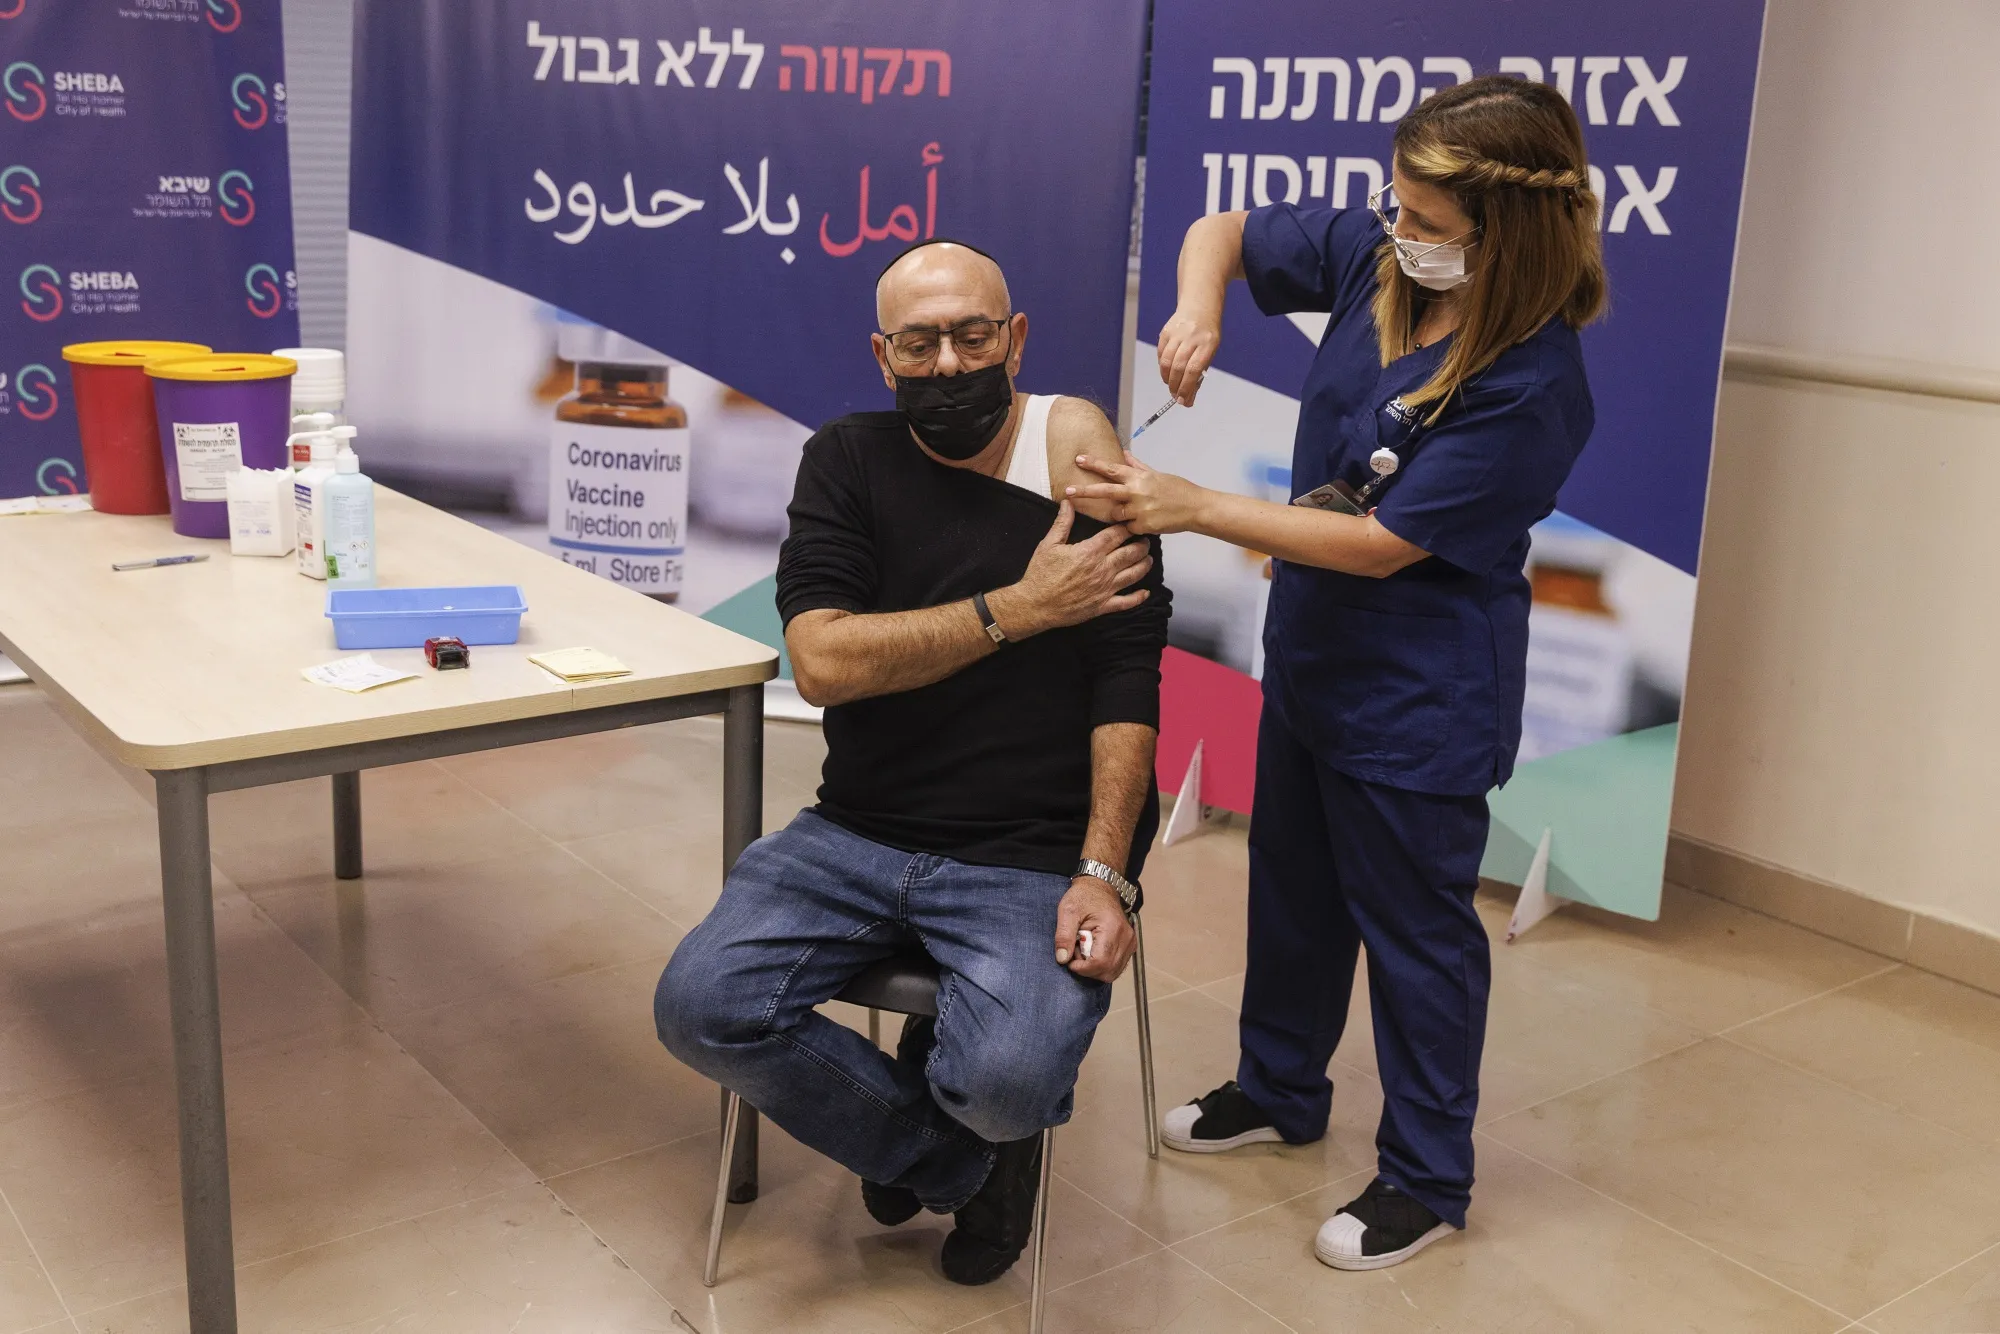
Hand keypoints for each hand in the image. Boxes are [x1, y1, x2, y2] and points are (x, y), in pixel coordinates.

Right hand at [988, 500, 1152, 637]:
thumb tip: (1068, 501)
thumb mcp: (1048, 544)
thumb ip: (1062, 522)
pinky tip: (1146, 592)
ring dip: (1144, 565)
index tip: (1132, 522)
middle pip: (1131, 553)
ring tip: (1149, 559)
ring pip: (1134, 574)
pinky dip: (1138, 597)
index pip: (1117, 534)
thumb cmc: (1040, 574)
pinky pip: (1126, 602)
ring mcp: (1105, 589)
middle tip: (1146, 540)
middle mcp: (1102, 569)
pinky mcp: (1103, 606)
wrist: (1035, 605)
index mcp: (1090, 551)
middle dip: (1141, 545)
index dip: (1127, 527)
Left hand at [1054, 875, 1134, 981]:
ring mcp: (1130, 942)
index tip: (1069, 961)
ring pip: (1112, 972)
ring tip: (1084, 950)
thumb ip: (1063, 935)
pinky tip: (1092, 951)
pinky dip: (1102, 965)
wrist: (1100, 887)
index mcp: (1112, 928)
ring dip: (1095, 968)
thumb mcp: (1068, 911)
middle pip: (1107, 971)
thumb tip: (1062, 959)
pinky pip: (1116, 966)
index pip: (1100, 962)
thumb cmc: (1084, 896)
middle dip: (1088, 968)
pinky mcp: (1130, 945)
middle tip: (1076, 952)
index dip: (1082, 968)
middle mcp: (1126, 938)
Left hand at [1065, 451, 1204, 536]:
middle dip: (1085, 492)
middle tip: (1067, 491)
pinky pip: (1130, 527)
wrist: (1195, 508)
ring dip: (1120, 514)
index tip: (1078, 459)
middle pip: (1105, 491)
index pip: (1112, 468)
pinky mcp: (1143, 526)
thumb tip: (1123, 453)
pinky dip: (1134, 526)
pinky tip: (1148, 521)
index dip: (1094, 463)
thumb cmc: (1177, 490)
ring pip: (1116, 514)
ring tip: (1138, 511)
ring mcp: (1139, 510)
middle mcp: (1136, 492)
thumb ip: (1136, 466)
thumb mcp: (1156, 474)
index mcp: (1138, 478)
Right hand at [1156, 306, 1219, 406]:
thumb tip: (1188, 399)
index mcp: (1208, 343)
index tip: (1183, 400)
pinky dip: (1162, 366)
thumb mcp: (1210, 352)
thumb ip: (1199, 374)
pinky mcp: (1166, 331)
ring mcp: (1178, 333)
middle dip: (1175, 385)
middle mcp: (1192, 337)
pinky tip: (1166, 371)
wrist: (1200, 307)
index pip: (1194, 370)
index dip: (1186, 387)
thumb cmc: (1207, 334)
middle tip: (1175, 396)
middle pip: (1179, 367)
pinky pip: (1161, 353)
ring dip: (1166, 378)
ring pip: (1166, 361)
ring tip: (1170, 385)